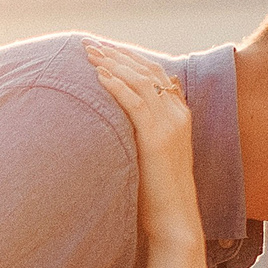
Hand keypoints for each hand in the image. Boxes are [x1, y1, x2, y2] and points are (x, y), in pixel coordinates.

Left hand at [82, 40, 204, 250]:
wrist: (175, 222)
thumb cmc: (157, 198)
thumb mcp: (152, 158)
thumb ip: (142, 135)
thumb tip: (119, 125)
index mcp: (180, 117)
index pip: (155, 76)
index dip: (129, 60)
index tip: (104, 51)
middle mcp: (178, 115)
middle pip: (147, 72)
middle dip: (116, 56)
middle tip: (88, 45)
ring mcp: (171, 125)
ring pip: (141, 81)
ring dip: (112, 64)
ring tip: (88, 53)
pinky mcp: (158, 138)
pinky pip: (136, 102)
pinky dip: (117, 85)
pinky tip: (99, 76)